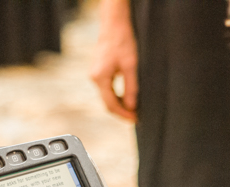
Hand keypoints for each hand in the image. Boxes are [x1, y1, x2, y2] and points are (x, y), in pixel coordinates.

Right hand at [90, 0, 137, 120]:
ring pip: (107, 97)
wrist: (113, 24)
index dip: (123, 114)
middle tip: (135, 117)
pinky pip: (107, 89)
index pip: (111, 105)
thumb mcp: (130, 66)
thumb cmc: (122, 40)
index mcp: (100, 78)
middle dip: (122, 111)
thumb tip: (132, 107)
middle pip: (108, 103)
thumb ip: (131, 89)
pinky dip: (116, 96)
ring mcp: (95, 75)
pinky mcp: (98, 72)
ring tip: (133, 108)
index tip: (134, 119)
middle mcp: (94, 78)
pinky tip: (126, 97)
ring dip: (120, 104)